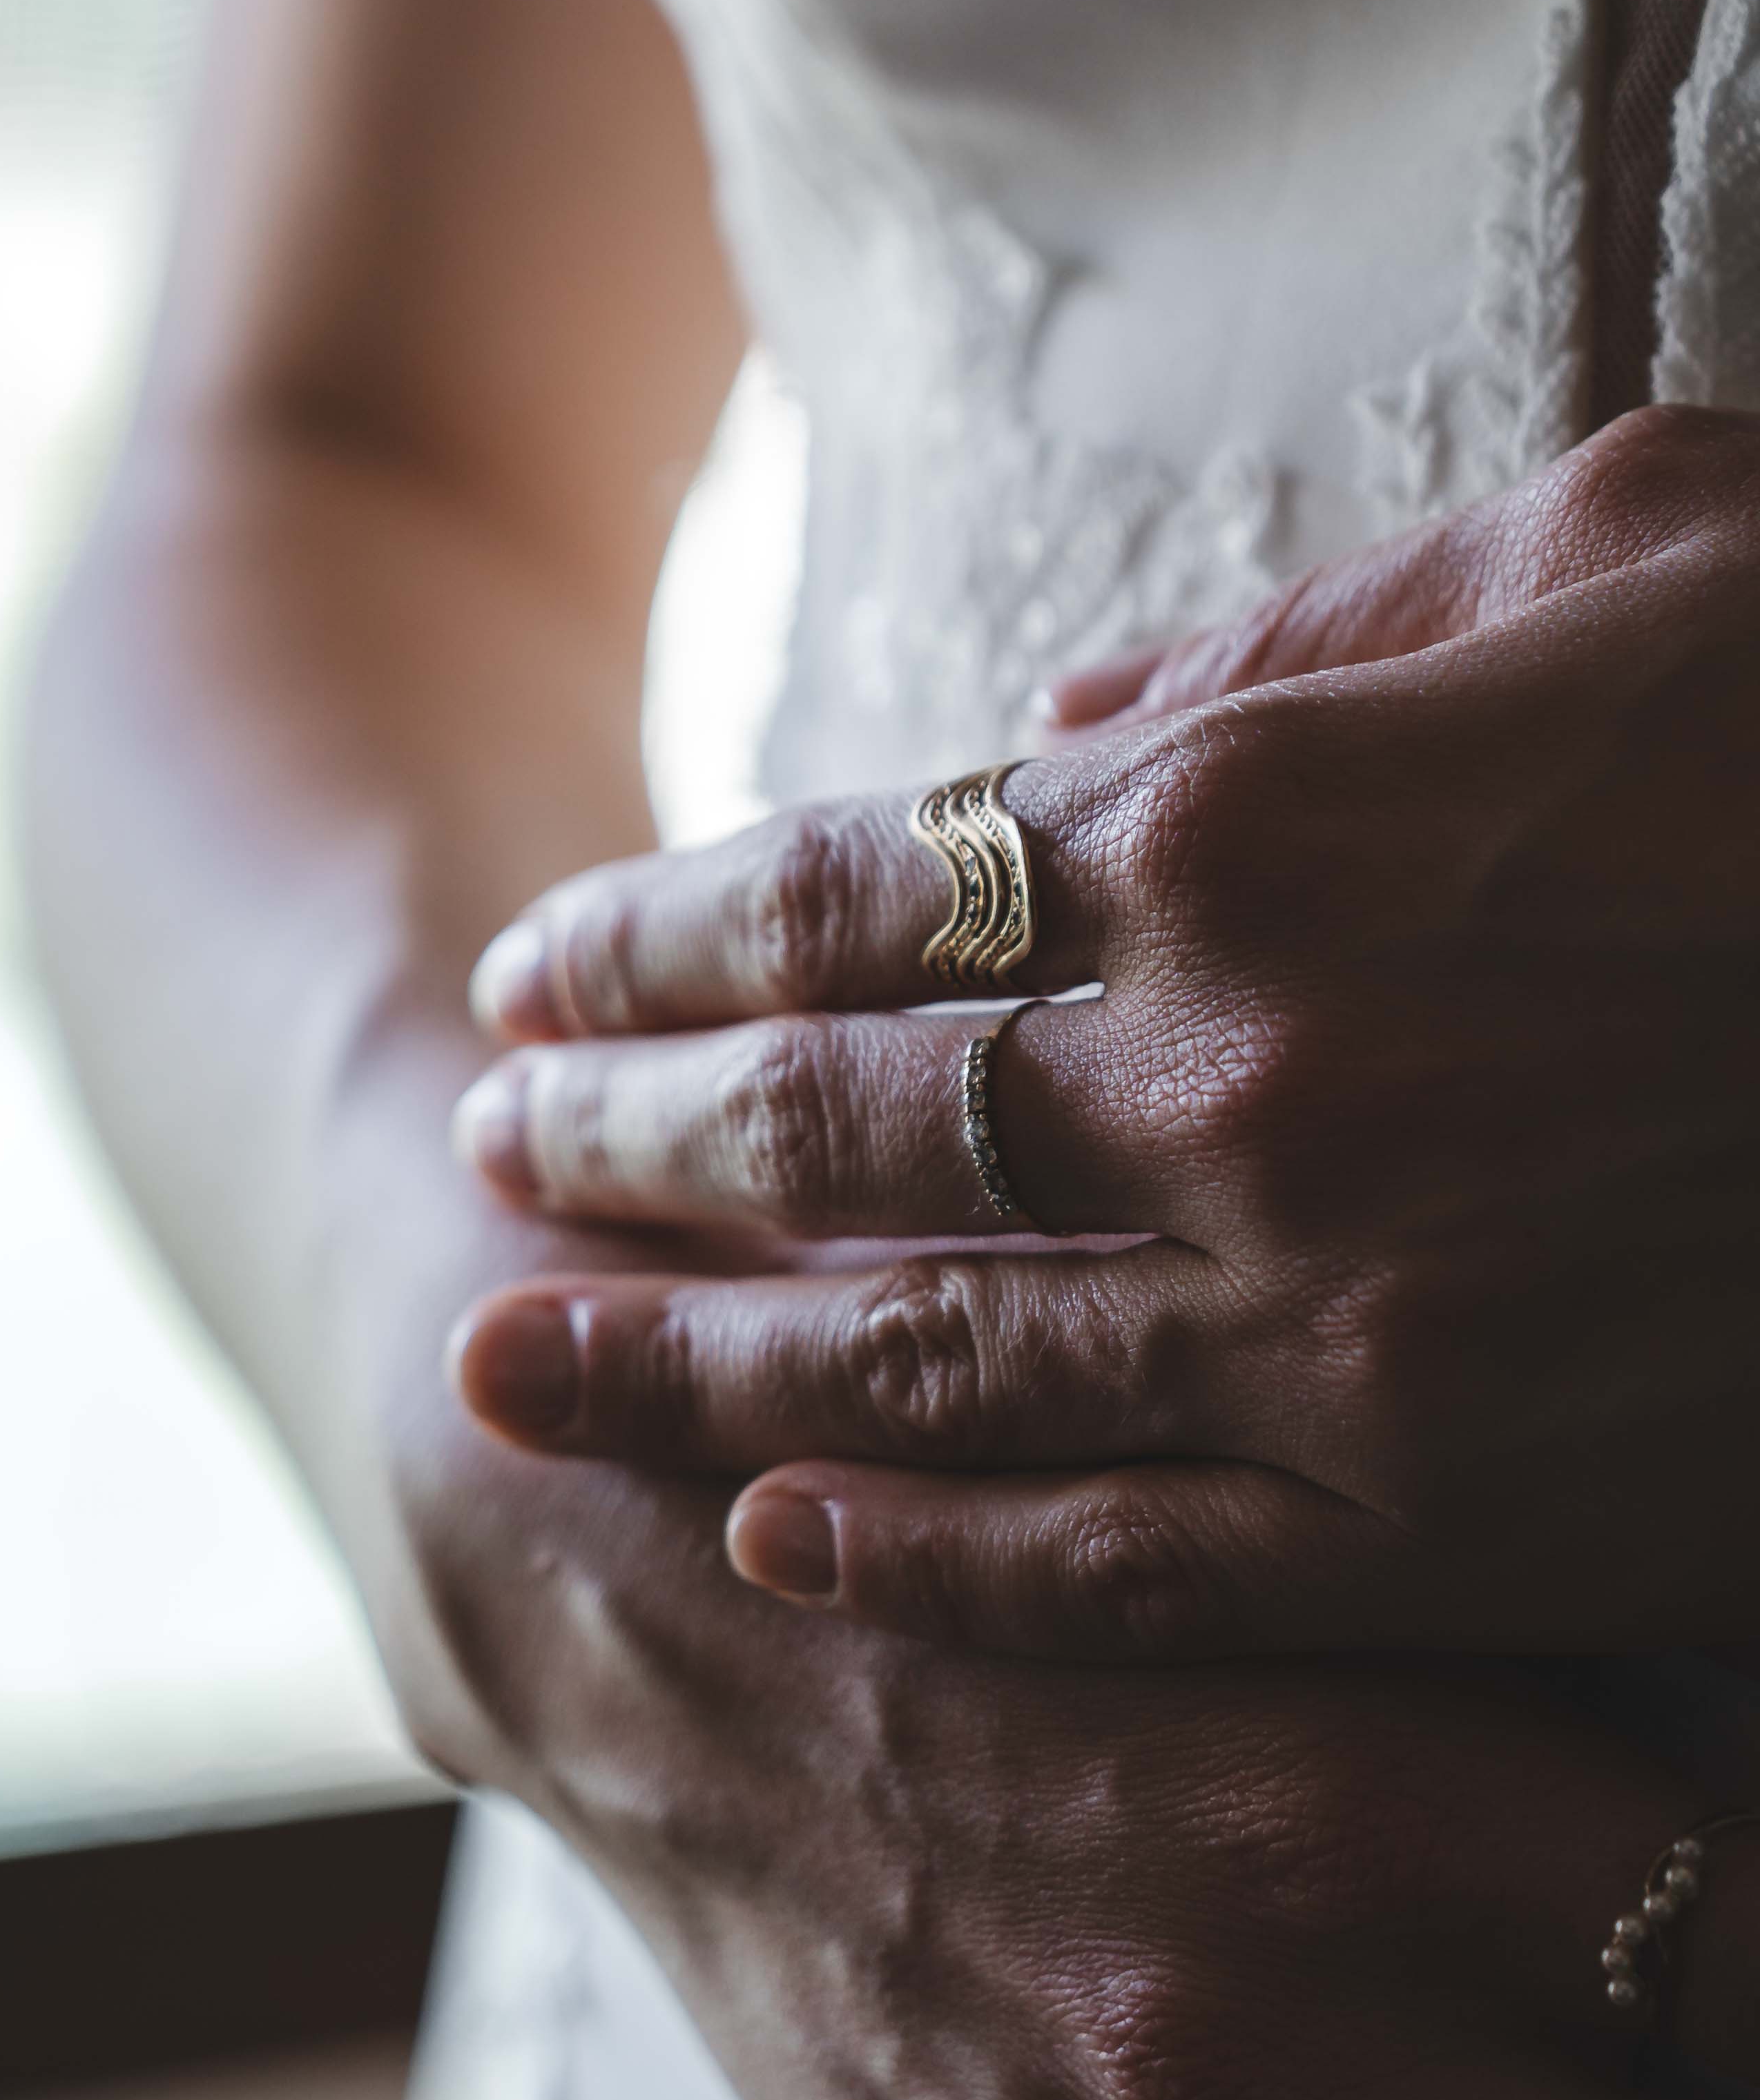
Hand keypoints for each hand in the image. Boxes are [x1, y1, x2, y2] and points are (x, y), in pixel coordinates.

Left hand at [443, 405, 1759, 1664]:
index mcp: (1264, 826)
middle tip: (469, 1149)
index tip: (531, 965)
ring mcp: (1336, 1329)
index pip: (848, 883)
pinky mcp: (1457, 1520)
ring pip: (915, 1359)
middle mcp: (1240, 1087)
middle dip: (622, 1137)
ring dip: (686, 1355)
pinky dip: (931, 1557)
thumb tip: (1051, 733)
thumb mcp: (1632, 535)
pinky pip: (1127, 1564)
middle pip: (828, 1127)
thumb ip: (1309, 638)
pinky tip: (772, 1536)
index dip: (660, 932)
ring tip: (506, 1356)